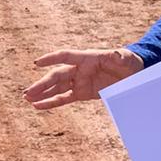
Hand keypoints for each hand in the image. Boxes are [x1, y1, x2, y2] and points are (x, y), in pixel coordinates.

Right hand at [24, 47, 144, 109]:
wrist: (132, 75)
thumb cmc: (128, 62)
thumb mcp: (126, 59)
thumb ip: (119, 57)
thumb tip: (117, 55)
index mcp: (86, 58)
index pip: (65, 56)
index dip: (51, 59)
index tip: (37, 63)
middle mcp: (79, 69)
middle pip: (56, 76)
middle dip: (42, 84)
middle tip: (27, 92)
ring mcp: (78, 82)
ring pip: (56, 88)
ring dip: (42, 93)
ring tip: (27, 99)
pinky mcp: (81, 93)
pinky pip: (63, 98)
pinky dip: (51, 102)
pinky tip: (38, 106)